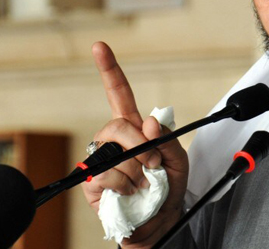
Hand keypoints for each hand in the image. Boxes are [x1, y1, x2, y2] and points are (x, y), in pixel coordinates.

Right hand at [81, 41, 188, 247]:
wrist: (160, 222)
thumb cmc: (168, 188)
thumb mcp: (178, 159)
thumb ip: (167, 138)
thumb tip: (149, 123)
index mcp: (133, 128)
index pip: (119, 94)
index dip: (109, 69)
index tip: (99, 46)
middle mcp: (112, 140)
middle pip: (119, 125)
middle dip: (143, 146)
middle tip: (155, 165)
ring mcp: (99, 161)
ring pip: (116, 153)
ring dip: (138, 172)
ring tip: (143, 184)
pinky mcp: (90, 183)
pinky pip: (107, 176)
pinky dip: (125, 186)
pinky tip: (130, 194)